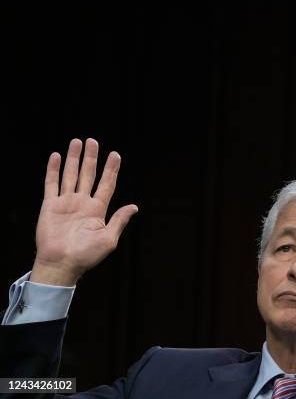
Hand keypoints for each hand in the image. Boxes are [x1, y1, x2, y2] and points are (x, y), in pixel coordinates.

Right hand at [31, 138, 137, 285]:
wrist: (62, 263)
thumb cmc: (86, 255)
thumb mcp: (109, 238)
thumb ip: (119, 220)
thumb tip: (134, 206)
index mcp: (98, 210)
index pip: (106, 184)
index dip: (111, 169)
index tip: (115, 154)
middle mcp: (82, 203)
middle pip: (88, 175)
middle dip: (91, 158)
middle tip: (93, 141)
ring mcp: (66, 203)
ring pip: (71, 175)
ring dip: (74, 158)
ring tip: (77, 142)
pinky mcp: (50, 205)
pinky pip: (52, 183)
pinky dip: (54, 169)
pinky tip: (57, 156)